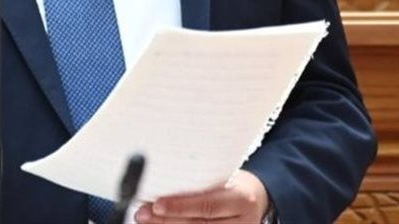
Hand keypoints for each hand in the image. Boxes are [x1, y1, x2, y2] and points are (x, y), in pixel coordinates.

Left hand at [134, 170, 270, 223]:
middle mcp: (243, 222)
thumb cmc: (232, 183)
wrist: (255, 198)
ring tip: (146, 222)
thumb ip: (201, 185)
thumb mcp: (223, 178)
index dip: (180, 207)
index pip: (207, 205)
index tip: (157, 204)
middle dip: (166, 220)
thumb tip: (163, 183)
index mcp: (242, 200)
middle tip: (143, 214)